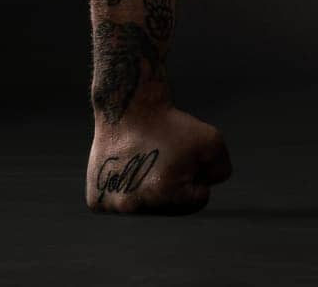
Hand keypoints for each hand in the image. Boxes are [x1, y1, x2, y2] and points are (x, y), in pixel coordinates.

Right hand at [86, 105, 232, 214]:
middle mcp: (133, 206)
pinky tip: (128, 170)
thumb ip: (220, 171)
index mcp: (164, 194)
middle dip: (175, 186)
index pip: (197, 201)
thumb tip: (206, 189)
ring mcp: (112, 206)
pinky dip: (129, 191)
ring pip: (146, 208)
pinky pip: (123, 205)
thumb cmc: (171, 126)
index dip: (198, 175)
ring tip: (146, 163)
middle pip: (170, 208)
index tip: (185, 157)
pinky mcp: (96, 202)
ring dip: (151, 190)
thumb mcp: (212, 141)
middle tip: (165, 159)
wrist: (128, 109)